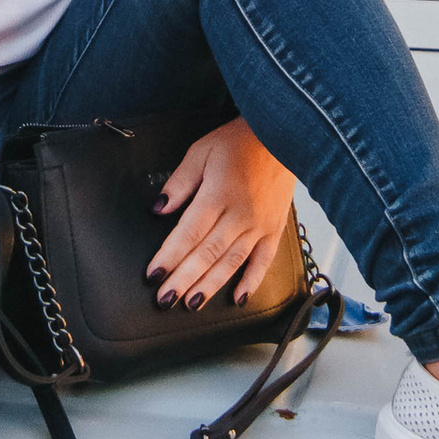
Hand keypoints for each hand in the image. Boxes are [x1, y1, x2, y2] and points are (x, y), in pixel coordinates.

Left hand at [152, 118, 294, 307]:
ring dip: (210, 285)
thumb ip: (180, 182)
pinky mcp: (274, 229)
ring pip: (231, 262)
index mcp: (218, 194)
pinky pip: (263, 261)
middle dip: (184, 279)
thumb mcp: (201, 152)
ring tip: (192, 303)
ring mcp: (259, 225)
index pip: (189, 233)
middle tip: (165, 298)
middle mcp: (240, 214)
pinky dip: (252, 282)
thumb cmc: (240, 142)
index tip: (154, 274)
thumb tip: (160, 208)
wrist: (284, 136)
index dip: (170, 256)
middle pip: (207, 253)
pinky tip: (237, 298)